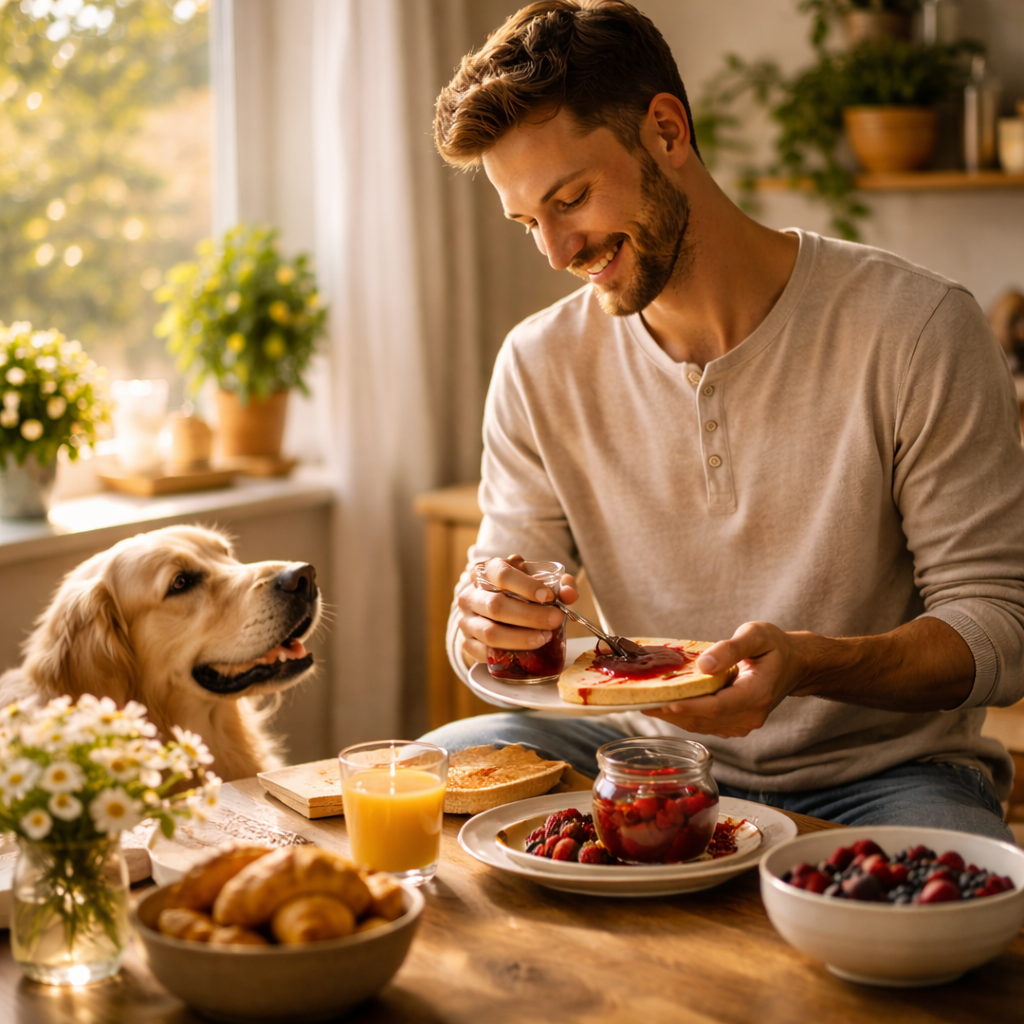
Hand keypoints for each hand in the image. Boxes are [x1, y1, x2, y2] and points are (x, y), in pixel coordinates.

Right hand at [457, 554, 578, 667]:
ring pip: (490, 632)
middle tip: (555, 620)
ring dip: (520, 638)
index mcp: (486, 571)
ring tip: (544, 637)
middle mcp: (471, 594)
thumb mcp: (537, 582)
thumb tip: (570, 594)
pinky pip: (485, 652)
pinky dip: (507, 653)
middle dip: (529, 616)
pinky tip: (527, 651)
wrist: (493, 610)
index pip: (502, 574)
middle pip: (496, 606)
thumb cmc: (519, 593)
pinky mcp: (467, 642)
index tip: (548, 596)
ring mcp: (466, 620)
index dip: (526, 586)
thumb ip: (559, 585)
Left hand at [643, 621, 814, 737]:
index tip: (662, 702)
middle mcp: (750, 716)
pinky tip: (664, 702)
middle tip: (639, 700)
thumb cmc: (775, 646)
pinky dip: (683, 715)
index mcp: (757, 695)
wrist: (795, 664)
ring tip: (644, 701)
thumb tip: (704, 664)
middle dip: (671, 711)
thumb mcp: (757, 636)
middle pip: (704, 720)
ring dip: (673, 715)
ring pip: (701, 725)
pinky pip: (705, 724)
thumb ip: (731, 649)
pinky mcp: (734, 724)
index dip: (688, 707)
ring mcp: (743, 724)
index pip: (717, 707)